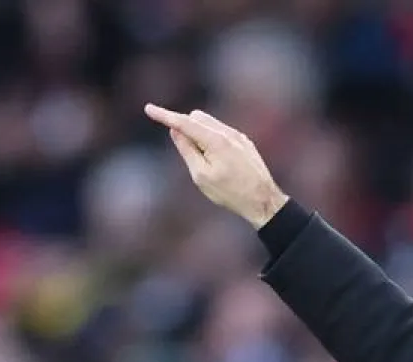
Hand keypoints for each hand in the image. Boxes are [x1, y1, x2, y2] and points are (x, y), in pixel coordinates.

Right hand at [144, 104, 287, 227]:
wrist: (264, 201)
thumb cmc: (231, 192)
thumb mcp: (201, 176)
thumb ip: (186, 150)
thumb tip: (176, 131)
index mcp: (215, 141)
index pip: (184, 122)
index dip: (164, 116)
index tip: (149, 109)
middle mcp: (228, 133)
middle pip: (196, 117)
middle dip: (186, 128)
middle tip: (192, 156)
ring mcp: (239, 136)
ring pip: (210, 124)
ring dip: (200, 135)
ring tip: (210, 164)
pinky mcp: (245, 142)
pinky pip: (222, 132)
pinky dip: (212, 140)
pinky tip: (221, 163)